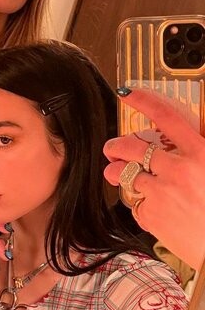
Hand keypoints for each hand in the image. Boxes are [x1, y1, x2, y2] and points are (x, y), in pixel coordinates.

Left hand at [103, 88, 204, 269]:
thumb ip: (200, 150)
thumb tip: (187, 137)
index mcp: (202, 154)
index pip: (167, 118)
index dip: (144, 101)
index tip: (128, 93)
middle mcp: (178, 170)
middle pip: (133, 147)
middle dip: (117, 145)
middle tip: (113, 148)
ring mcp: (161, 193)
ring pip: (124, 173)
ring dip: (117, 171)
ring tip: (117, 172)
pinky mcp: (152, 216)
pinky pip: (134, 203)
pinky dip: (139, 203)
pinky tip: (149, 205)